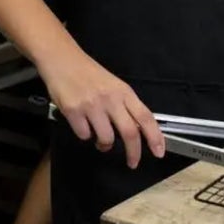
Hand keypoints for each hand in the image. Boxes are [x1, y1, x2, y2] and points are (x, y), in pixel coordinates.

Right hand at [40, 48, 164, 167]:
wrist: (64, 60)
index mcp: (125, 93)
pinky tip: (83, 125)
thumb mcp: (115, 86)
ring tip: (101, 140)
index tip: (159, 151)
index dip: (155, 136)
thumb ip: (125, 105)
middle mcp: (111, 100)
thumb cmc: (90, 74)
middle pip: (129, 132)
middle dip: (134, 152)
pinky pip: (84, 135)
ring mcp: (92, 106)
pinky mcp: (73, 111)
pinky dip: (85, 135)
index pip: (146, 117)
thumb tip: (137, 129)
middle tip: (133, 163)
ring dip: (104, 145)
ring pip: (106, 138)